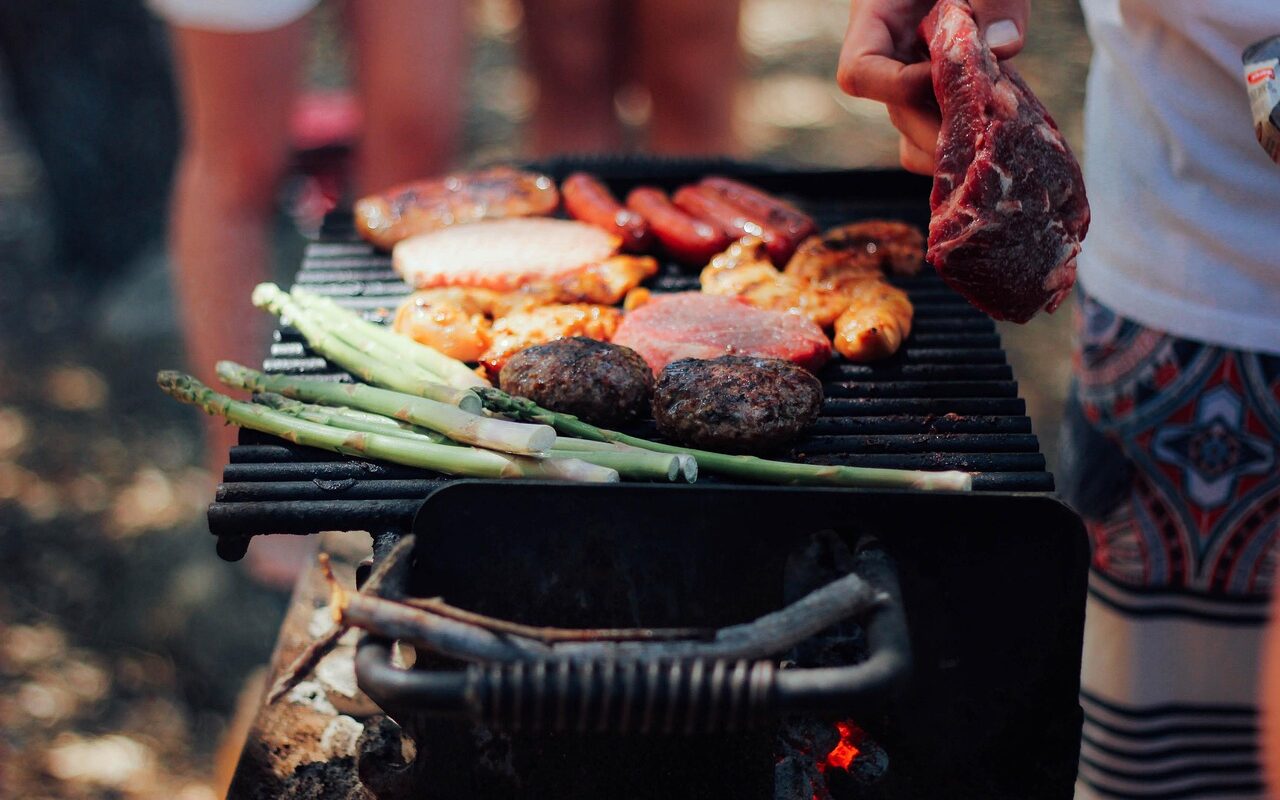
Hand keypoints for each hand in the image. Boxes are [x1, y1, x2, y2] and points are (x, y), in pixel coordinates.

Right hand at [837, 0, 1029, 174]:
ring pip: (914, 132)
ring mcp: (915, 73)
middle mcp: (893, 53)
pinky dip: (966, 142)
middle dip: (940, 128)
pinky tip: (1004, 132)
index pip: (860, 73)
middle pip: (896, 112)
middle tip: (990, 133)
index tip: (948, 75)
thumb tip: (1005, 46)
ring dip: (953, 144)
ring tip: (998, 139)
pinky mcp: (942, 86)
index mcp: (880, 16)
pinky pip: (939, 130)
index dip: (898, 87)